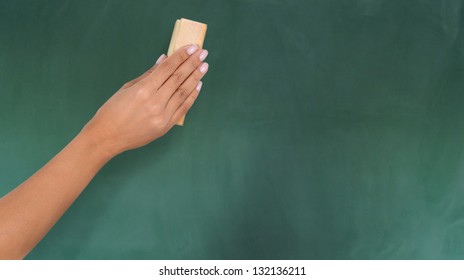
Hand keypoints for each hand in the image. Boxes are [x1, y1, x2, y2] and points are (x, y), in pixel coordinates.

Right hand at [80, 44, 208, 157]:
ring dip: (195, 78)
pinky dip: (192, 96)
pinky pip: (183, 108)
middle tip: (203, 52)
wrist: (107, 137)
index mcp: (143, 90)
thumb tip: (164, 59)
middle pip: (179, 79)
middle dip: (192, 63)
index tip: (191, 47)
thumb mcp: (127, 88)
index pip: (168, 68)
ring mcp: (162, 116)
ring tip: (204, 66)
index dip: (181, 56)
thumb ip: (149, 74)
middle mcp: (155, 102)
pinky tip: (198, 85)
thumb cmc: (113, 110)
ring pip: (183, 93)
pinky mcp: (166, 126)